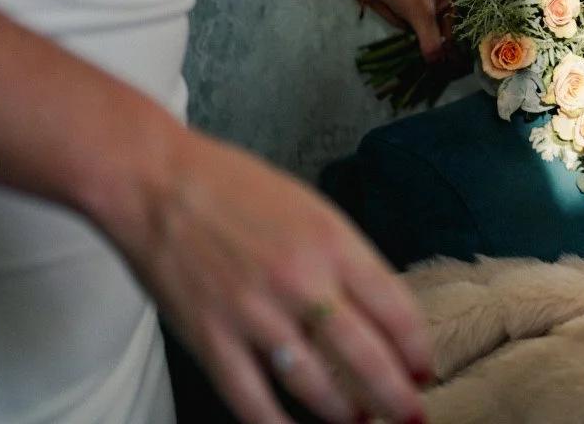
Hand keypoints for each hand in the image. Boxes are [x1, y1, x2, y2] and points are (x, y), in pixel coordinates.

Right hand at [112, 130, 431, 423]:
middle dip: (395, 396)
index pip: (394, 309)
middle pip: (364, 356)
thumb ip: (344, 258)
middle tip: (411, 415)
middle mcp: (301, 282)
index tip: (425, 370)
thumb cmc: (235, 188)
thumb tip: (375, 308)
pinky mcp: (211, 338)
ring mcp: (255, 315)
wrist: (158, 183)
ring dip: (344, 412)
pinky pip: (250, 399)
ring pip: (314, 385)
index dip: (416, 349)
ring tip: (360, 421)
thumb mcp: (312, 209)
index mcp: (333, 244)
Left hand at [362, 0, 449, 61]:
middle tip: (439, 73)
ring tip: (428, 68)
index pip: (457, 30)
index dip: (454, 49)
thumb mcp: (422, 15)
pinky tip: (413, 57)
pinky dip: (411, 43)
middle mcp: (440, 4)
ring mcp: (422, 9)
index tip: (453, 69)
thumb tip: (438, 66)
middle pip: (443, 34)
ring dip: (424, 49)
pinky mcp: (406, 13)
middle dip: (439, 51)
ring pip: (427, 35)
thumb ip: (431, 42)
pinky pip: (413, 32)